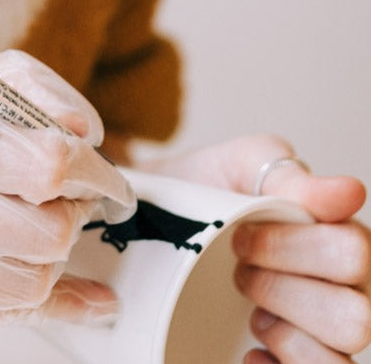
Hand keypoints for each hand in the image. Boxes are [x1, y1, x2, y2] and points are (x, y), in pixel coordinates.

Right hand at [0, 52, 134, 342]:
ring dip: (48, 257)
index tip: (96, 169)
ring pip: (26, 285)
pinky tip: (47, 283)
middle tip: (69, 197)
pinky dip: (21, 294)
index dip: (90, 167)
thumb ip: (15, 89)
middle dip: (74, 213)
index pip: (47, 160)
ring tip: (33, 226)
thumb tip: (87, 132)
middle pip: (48, 231)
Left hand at [144, 134, 370, 362]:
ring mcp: (320, 334)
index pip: (354, 255)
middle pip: (354, 318)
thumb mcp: (236, 164)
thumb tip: (350, 192)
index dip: (290, 248)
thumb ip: (285, 174)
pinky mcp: (289, 360)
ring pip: (336, 361)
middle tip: (239, 268)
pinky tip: (249, 351)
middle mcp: (345, 291)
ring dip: (282, 334)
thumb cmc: (208, 188)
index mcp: (339, 236)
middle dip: (280, 290)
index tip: (240, 237)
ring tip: (249, 309)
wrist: (157, 219)